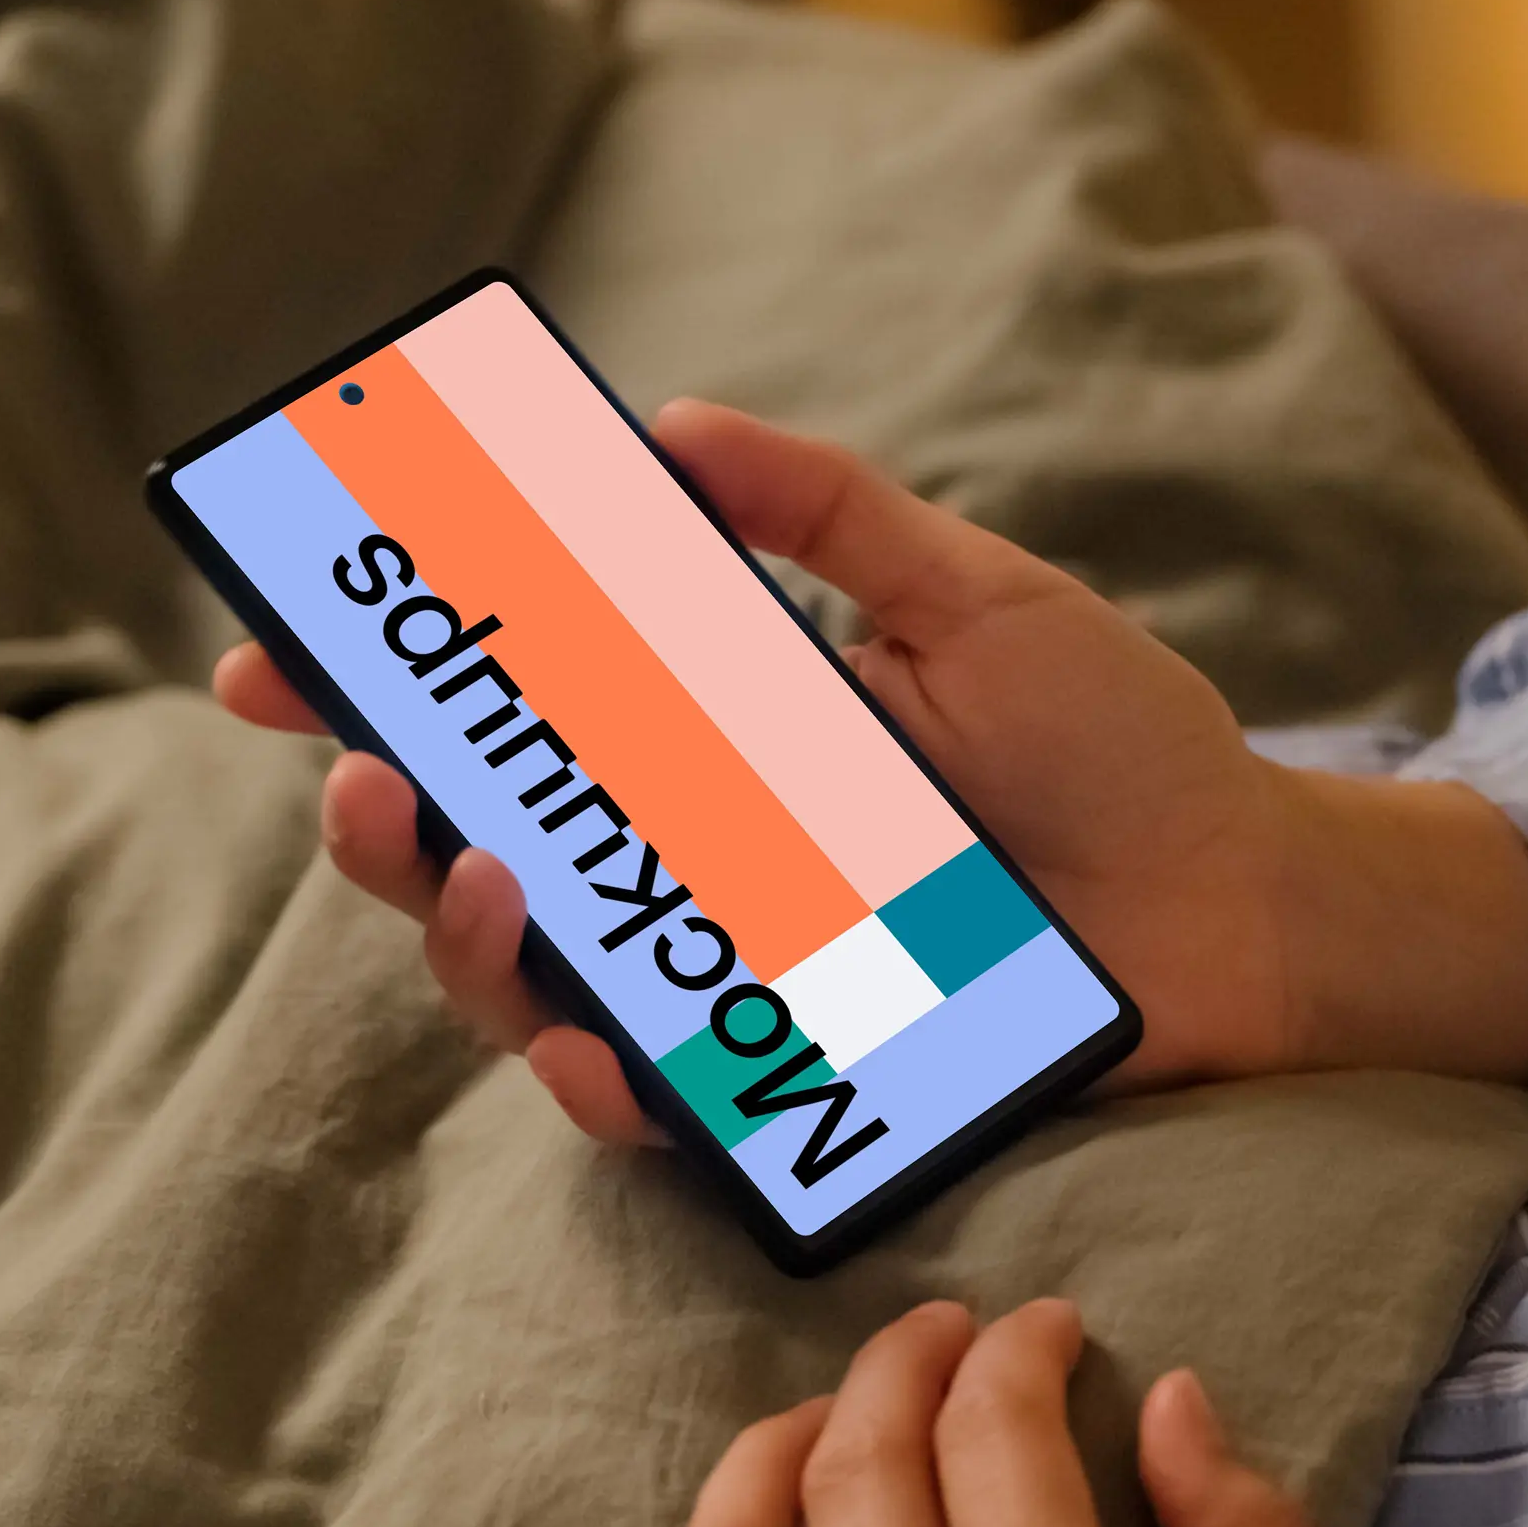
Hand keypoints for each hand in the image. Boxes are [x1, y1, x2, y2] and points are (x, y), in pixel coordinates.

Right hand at [213, 401, 1527, 1146]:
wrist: (1253, 903)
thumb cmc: (1124, 746)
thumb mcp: (974, 596)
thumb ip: (826, 513)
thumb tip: (670, 424)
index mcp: (708, 735)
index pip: (505, 711)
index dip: (370, 688)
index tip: (274, 655)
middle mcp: (692, 864)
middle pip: (467, 858)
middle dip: (379, 827)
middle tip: (365, 781)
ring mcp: (730, 981)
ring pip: (525, 987)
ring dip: (467, 943)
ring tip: (487, 890)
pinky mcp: (791, 1084)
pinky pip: (654, 1102)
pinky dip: (607, 1077)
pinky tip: (601, 1047)